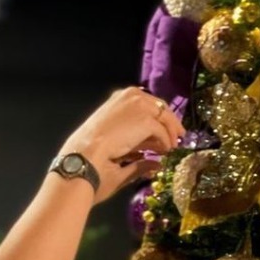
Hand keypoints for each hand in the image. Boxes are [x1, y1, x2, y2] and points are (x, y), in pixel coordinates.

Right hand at [60, 87, 182, 203]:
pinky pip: (163, 130)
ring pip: (164, 115)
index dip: (155, 117)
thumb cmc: (88, 157)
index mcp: (117, 100)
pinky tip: (166, 150)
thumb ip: (136, 153)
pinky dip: (167, 140)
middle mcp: (129, 97)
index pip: (145, 104)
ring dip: (170, 131)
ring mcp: (138, 106)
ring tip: (173, 146)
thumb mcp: (114, 151)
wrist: (82, 158)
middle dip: (167, 122)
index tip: (162, 131)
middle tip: (176, 137)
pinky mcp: (145, 119)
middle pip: (158, 106)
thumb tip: (154, 163)